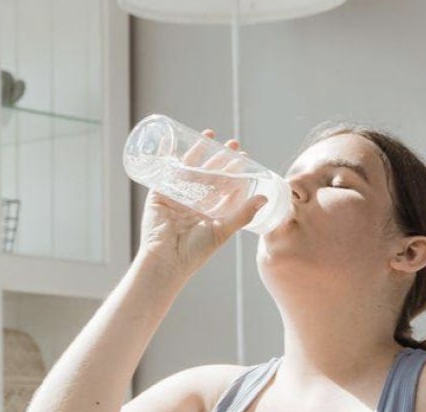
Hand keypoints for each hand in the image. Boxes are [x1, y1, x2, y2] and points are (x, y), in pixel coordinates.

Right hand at [135, 128, 267, 280]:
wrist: (166, 260)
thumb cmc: (195, 252)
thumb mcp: (222, 230)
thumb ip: (243, 214)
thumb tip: (265, 198)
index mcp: (210, 212)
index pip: (225, 187)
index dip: (234, 171)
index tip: (244, 157)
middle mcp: (194, 203)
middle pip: (209, 174)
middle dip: (220, 158)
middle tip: (232, 144)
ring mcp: (177, 197)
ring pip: (190, 169)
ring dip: (199, 152)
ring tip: (210, 137)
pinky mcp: (160, 194)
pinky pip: (168, 172)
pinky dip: (173, 157)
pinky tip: (180, 144)